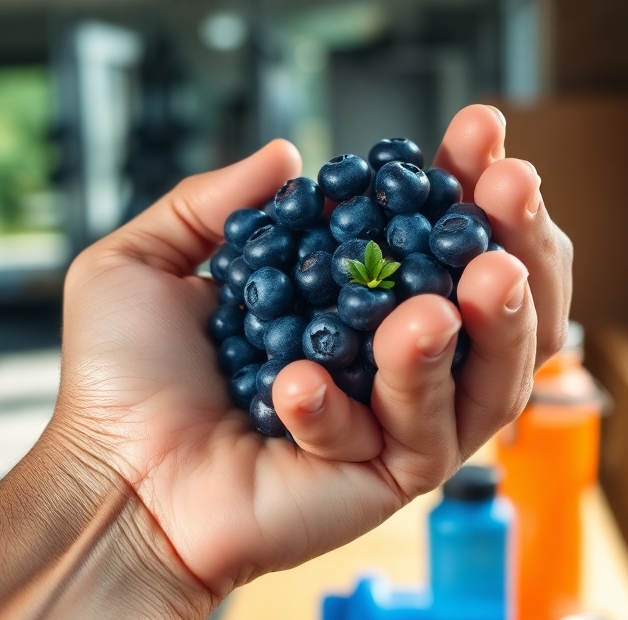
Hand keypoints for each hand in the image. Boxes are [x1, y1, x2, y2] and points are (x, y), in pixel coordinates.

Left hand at [52, 105, 572, 594]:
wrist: (107, 479)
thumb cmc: (121, 385)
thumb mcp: (142, 265)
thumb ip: (210, 203)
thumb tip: (286, 155)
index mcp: (347, 301)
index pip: (433, 234)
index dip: (465, 182)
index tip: (478, 130)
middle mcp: (386, 359)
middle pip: (501, 306)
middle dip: (520, 239)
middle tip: (511, 188)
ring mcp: (395, 424)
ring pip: (490, 379)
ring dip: (498, 322)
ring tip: (480, 279)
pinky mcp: (384, 480)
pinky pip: (409, 436)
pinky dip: (354, 401)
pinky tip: (294, 382)